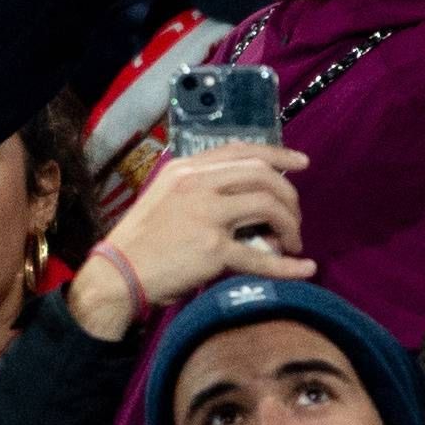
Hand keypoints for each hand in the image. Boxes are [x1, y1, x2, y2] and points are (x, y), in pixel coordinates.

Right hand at [67, 145, 315, 337]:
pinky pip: (261, 257)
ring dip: (290, 225)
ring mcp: (206, 215)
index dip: (278, 154)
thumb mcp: (165, 196)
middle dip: (288, 195)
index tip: (302, 162)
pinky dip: (288, 266)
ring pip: (267, 207)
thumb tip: (246, 196)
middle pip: (262, 175)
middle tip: (295, 218)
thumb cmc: (142, 239)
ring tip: (292, 243)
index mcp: (186, 168)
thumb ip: (201, 188)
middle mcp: (198, 184)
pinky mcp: (213, 249)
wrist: (119, 273)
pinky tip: (305, 268)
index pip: (242, 151)